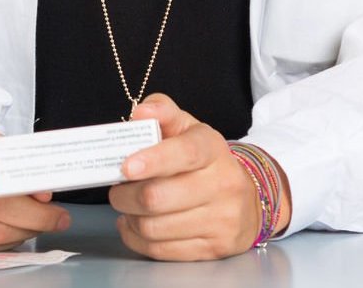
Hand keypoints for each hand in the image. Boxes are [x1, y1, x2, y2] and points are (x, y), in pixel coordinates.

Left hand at [106, 95, 290, 260]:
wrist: (246, 198)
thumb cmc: (204, 160)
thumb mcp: (187, 128)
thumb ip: (162, 112)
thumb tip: (140, 113)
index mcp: (213, 148)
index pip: (185, 153)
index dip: (153, 160)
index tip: (126, 167)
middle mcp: (223, 184)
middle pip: (158, 197)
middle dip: (124, 195)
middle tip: (116, 190)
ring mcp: (222, 220)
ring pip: (155, 227)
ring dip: (129, 218)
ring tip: (126, 207)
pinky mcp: (215, 248)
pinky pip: (161, 250)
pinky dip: (137, 239)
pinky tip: (135, 226)